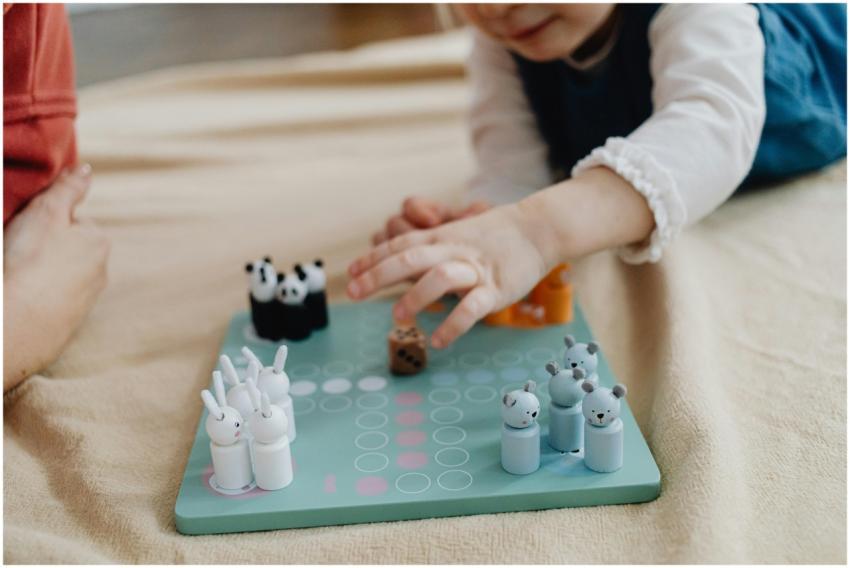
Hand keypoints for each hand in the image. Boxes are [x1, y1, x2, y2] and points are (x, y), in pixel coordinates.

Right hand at [4, 164, 110, 391]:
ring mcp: (86, 299)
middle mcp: (100, 271)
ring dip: (40, 272)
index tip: (25, 230)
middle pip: (67, 247)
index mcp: (98, 241)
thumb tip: (86, 169)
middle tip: (18, 252)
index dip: (44, 221)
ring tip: (18, 274)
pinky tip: (22, 295)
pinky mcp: (69, 322)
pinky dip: (38, 295)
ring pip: (59, 273)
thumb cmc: (29, 262)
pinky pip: (51, 298)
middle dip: (44, 247)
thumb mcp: (45, 214)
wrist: (17, 324)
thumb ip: (68, 189)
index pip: (72, 219)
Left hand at [349, 204, 548, 347]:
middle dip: (379, 275)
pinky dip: (454, 325)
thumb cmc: (491, 236)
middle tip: (355, 294)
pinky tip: (438, 342)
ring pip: (441, 277)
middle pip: (411, 259)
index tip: (351, 273)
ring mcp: (475, 269)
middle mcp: (453, 250)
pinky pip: (473, 307)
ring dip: (416, 297)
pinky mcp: (497, 289)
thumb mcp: (454, 234)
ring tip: (397, 318)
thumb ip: (427, 249)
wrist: (537, 229)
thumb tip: (392, 265)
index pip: (400, 245)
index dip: (373, 258)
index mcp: (441, 237)